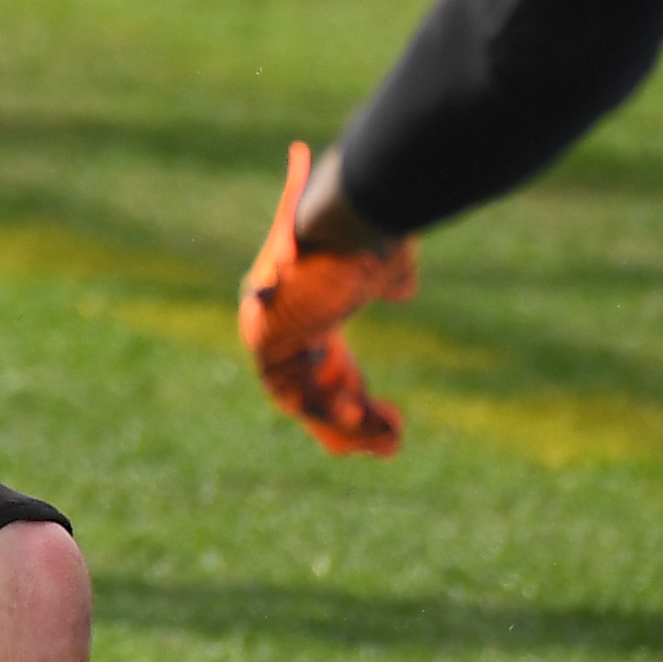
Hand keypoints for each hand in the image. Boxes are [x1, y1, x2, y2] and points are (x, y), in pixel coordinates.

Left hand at [238, 142, 416, 457]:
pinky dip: (325, 414)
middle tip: (388, 445)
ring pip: (301, 399)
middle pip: (307, 389)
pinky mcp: (261, 340)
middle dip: (347, 421)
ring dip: (343, 425)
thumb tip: (401, 291)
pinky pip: (290, 394)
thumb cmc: (368, 232)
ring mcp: (265, 330)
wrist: (348, 216)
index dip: (354, 394)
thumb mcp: (384, 265)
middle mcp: (282, 321)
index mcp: (307, 303)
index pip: (322, 363)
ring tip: (388, 442)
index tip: (392, 419)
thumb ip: (389, 281)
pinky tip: (363, 420)